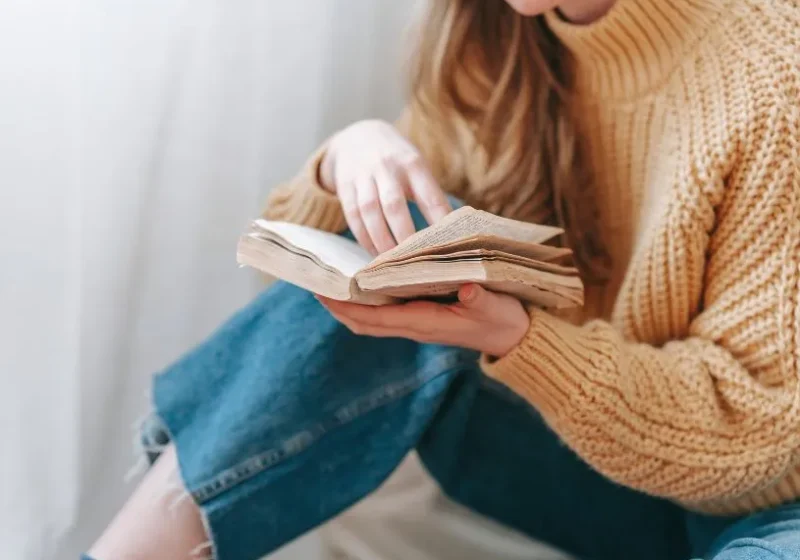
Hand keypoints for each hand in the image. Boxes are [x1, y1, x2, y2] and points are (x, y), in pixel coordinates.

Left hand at [318, 284, 529, 356]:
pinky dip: (367, 304)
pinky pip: (385, 315)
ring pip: (372, 320)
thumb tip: (466, 287)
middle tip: (315, 285)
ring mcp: (416, 324)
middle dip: (339, 307)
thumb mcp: (495, 306)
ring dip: (349, 307)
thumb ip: (480, 298)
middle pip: (365, 322)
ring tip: (330, 284)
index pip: (377, 318)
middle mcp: (415, 326)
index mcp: (426, 322)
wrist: (514, 337)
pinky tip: (361, 286)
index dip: (349, 307)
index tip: (325, 292)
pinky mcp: (422, 319)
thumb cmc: (503, 318)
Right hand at [320, 119, 451, 254]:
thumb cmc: (398, 161)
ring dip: (381, 240)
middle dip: (404, 235)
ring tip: (392, 263)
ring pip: (370, 212)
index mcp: (413, 164)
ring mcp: (363, 176)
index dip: (438, 221)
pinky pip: (353, 216)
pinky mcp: (345, 186)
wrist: (358, 136)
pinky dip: (364, 237)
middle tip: (415, 261)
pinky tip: (374, 253)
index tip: (447, 245)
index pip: (429, 195)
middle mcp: (387, 168)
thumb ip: (430, 194)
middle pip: (394, 205)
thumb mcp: (416, 166)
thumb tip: (451, 232)